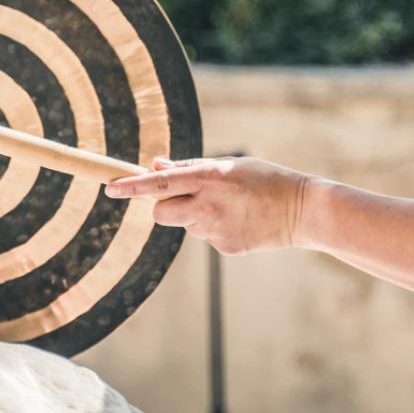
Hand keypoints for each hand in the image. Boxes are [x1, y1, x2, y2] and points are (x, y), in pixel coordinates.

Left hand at [104, 156, 314, 255]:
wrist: (303, 210)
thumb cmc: (265, 179)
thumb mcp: (230, 165)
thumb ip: (191, 167)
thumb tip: (156, 165)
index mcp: (210, 177)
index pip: (160, 182)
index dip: (132, 186)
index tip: (110, 187)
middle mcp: (209, 204)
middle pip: (162, 213)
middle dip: (163, 206)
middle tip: (183, 197)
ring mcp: (217, 229)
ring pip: (186, 225)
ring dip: (196, 215)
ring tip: (230, 207)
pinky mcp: (226, 247)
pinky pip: (206, 237)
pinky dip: (216, 229)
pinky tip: (240, 221)